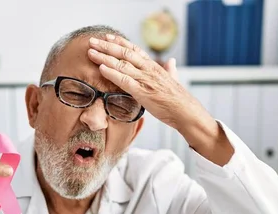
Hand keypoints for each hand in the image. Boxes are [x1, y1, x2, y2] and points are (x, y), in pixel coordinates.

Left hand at [87, 34, 214, 133]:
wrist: (186, 112)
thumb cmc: (179, 99)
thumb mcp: (173, 80)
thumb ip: (169, 70)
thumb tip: (171, 62)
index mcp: (154, 66)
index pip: (134, 50)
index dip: (120, 42)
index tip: (108, 37)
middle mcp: (148, 69)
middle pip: (124, 53)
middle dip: (107, 46)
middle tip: (92, 41)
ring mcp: (145, 80)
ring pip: (122, 64)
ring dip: (104, 57)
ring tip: (91, 52)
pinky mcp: (142, 92)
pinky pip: (124, 80)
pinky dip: (112, 73)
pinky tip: (101, 68)